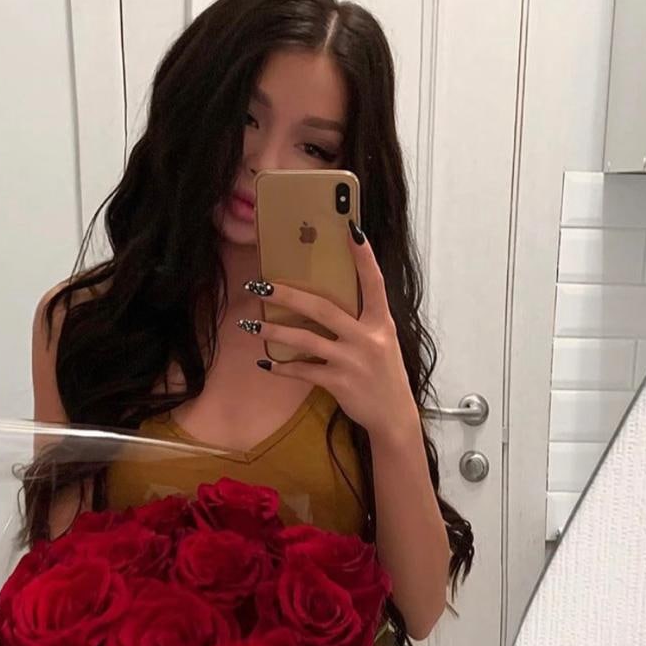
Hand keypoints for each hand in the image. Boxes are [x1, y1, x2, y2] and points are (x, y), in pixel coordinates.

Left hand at [241, 223, 419, 443]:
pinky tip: (266, 363)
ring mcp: (353, 361)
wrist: (393, 415)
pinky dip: (282, 367)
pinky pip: (304, 371)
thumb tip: (326, 300)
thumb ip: (362, 321)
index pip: (374, 283)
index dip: (364, 258)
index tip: (351, 229)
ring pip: (306, 339)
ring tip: (251, 325)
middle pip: (322, 308)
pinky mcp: (339, 382)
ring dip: (275, 331)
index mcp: (380, 323)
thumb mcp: (382, 342)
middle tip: (261, 285)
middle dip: (288, 295)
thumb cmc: (383, 374)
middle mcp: (367, 338)